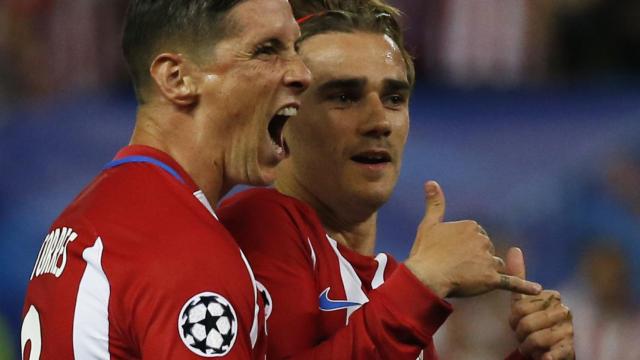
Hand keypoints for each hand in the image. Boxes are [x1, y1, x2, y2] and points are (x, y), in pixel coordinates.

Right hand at [404, 180, 541, 297]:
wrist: (425, 277)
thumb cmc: (425, 252)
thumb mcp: (429, 224)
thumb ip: (434, 203)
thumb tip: (431, 181)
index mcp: (471, 226)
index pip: (477, 236)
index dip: (466, 247)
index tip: (453, 254)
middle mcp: (483, 240)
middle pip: (487, 250)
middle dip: (477, 258)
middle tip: (457, 267)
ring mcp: (488, 260)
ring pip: (496, 266)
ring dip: (488, 272)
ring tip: (468, 278)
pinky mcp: (491, 279)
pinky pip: (512, 283)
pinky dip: (524, 287)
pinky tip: (536, 290)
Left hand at [507, 248, 574, 359]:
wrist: (550, 350)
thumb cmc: (534, 323)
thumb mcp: (523, 300)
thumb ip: (519, 277)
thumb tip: (515, 248)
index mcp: (552, 297)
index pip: (520, 307)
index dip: (513, 320)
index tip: (516, 324)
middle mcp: (564, 312)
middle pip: (527, 323)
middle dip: (520, 334)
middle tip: (523, 337)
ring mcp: (569, 330)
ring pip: (536, 339)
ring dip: (527, 347)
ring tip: (530, 346)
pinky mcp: (570, 350)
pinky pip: (551, 354)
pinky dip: (543, 357)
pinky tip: (543, 356)